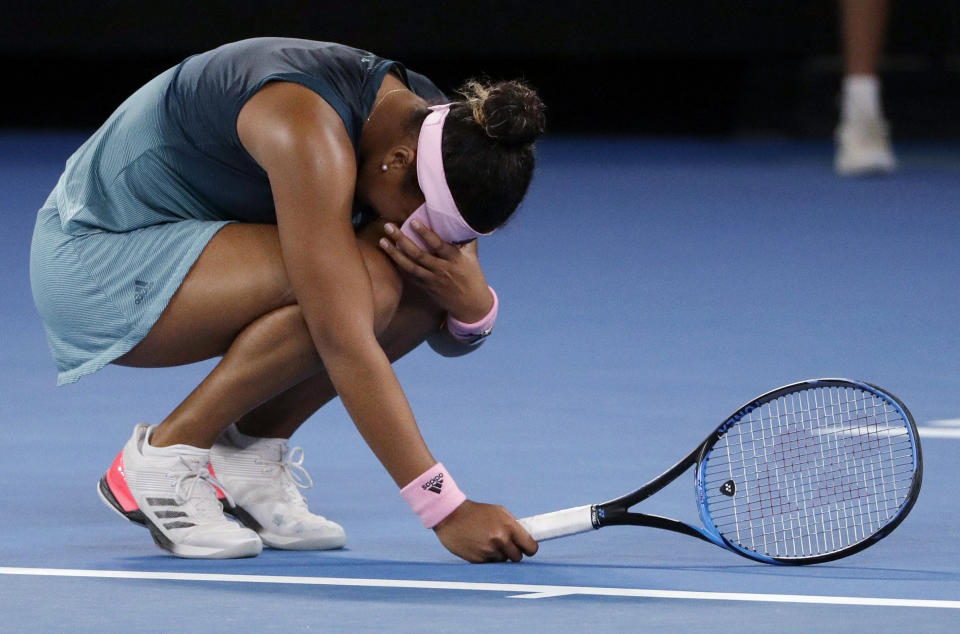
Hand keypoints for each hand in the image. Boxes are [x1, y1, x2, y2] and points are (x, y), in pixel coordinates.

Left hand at [378, 221, 492, 322]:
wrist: (471, 305)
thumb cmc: (473, 276)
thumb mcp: (472, 257)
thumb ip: (465, 240)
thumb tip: (462, 220)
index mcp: (455, 260)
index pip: (438, 245)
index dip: (425, 233)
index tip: (413, 221)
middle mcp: (442, 270)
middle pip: (418, 254)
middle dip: (402, 240)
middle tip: (388, 227)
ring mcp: (432, 280)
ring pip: (410, 266)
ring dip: (394, 254)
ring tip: (382, 241)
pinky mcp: (426, 288)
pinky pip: (410, 276)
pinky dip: (399, 266)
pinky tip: (389, 256)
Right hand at [433, 500, 538, 562]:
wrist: (451, 515)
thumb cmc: (477, 512)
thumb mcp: (499, 512)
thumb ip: (513, 525)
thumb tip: (526, 538)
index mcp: (509, 526)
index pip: (530, 546)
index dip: (530, 549)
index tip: (527, 549)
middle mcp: (500, 539)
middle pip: (517, 557)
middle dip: (513, 552)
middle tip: (504, 545)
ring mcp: (489, 550)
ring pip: (503, 561)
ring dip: (498, 555)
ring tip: (487, 542)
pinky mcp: (478, 559)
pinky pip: (490, 564)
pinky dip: (487, 558)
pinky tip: (479, 546)